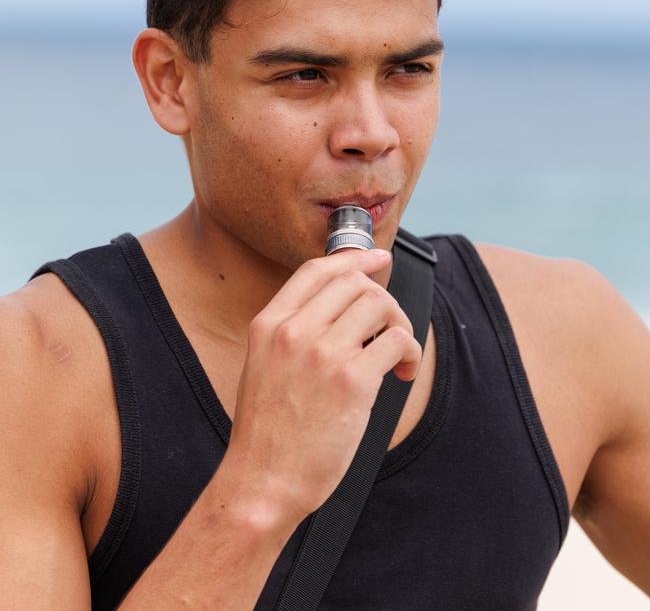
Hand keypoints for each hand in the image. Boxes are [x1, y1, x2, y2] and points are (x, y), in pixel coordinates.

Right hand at [224, 248, 421, 529]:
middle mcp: (294, 331)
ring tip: (398, 354)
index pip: (316, 271)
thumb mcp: (262, 365)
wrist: (262, 482)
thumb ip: (292, 332)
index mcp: (268, 324)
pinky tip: (403, 373)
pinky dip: (409, 352)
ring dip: (400, 324)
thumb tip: (340, 307)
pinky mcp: (353, 380)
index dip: (353, 259)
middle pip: (354, 282)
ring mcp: (323, 353)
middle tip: (391, 326)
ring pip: (380, 304)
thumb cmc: (267, 432)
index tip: (377, 259)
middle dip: (383, 298)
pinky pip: (397, 340)